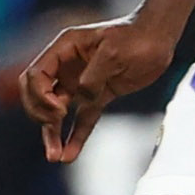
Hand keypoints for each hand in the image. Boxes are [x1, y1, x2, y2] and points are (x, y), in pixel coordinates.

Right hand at [21, 16, 179, 160]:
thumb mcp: (113, 52)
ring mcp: (81, 82)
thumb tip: (81, 98)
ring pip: (57, 111)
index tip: (60, 108)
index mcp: (64, 49)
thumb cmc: (136, 36)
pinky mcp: (98, 96)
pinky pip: (82, 119)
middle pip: (38, 94)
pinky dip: (76, 136)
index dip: (40, 95)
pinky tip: (69, 156)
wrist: (159, 38)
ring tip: (54, 157)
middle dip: (40, 113)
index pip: (35, 75)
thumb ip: (94, 76)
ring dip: (52, 133)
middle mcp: (67, 67)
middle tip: (56, 123)